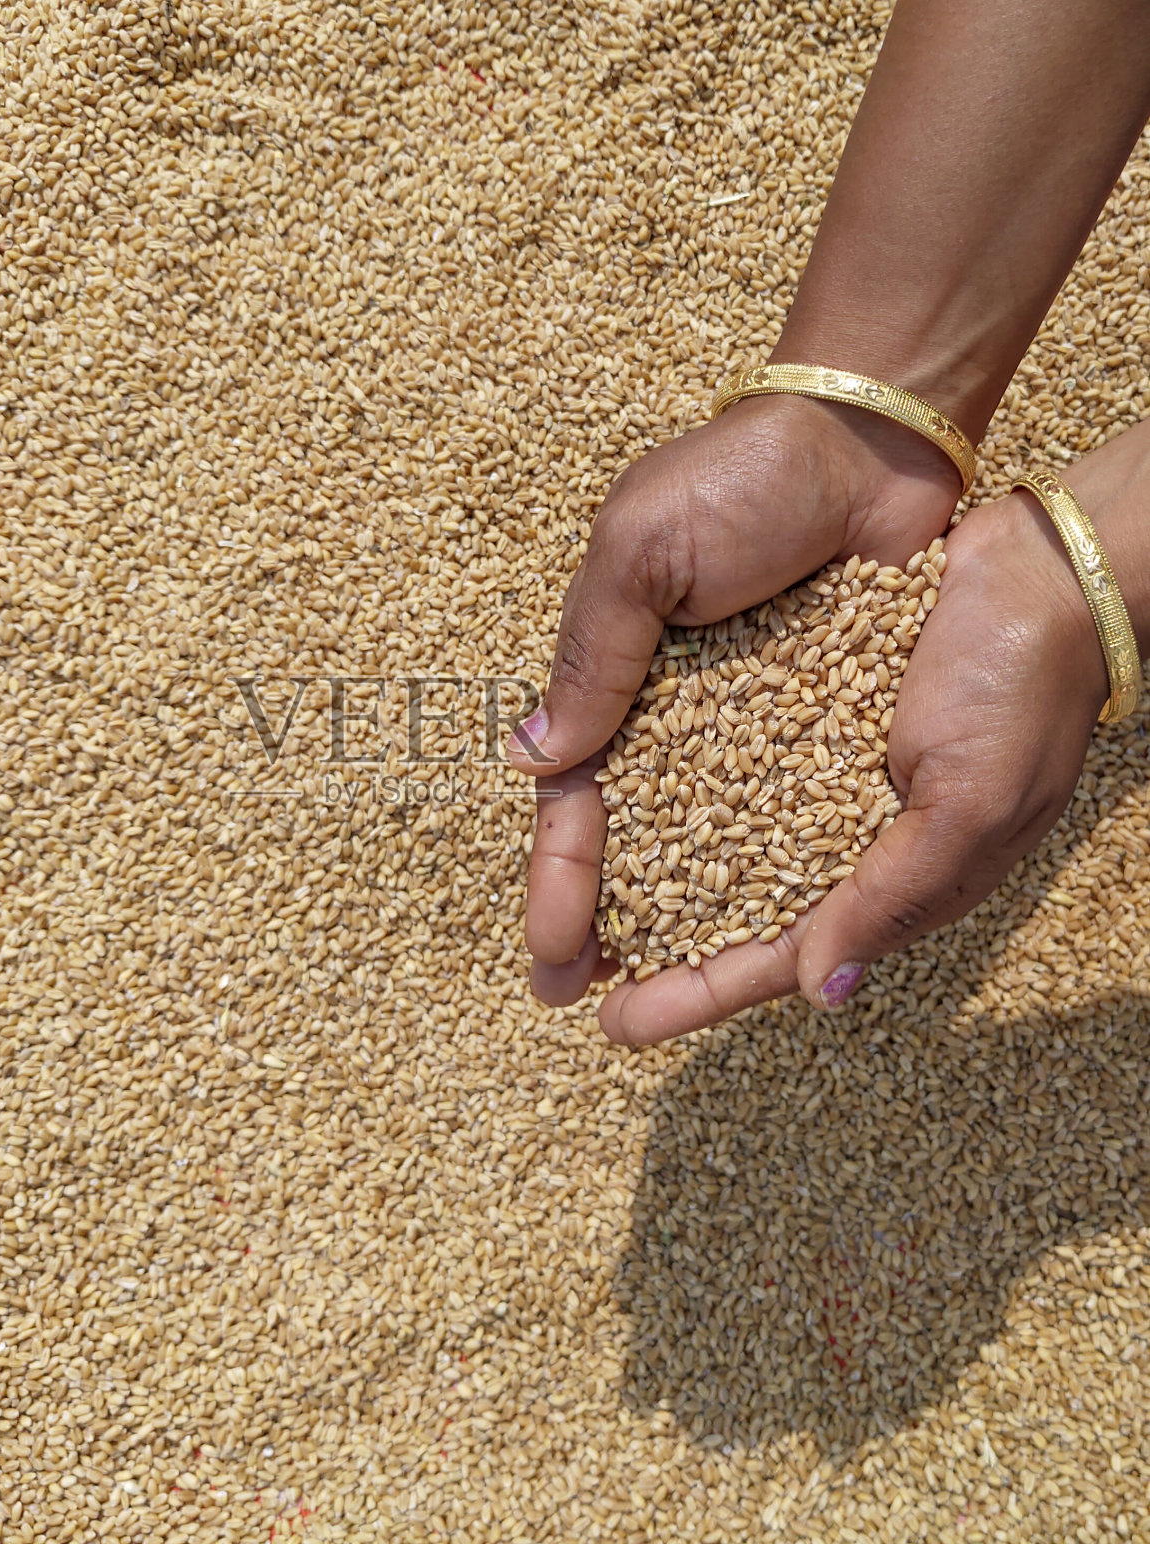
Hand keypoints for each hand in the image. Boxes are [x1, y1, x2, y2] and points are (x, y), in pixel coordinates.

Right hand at [514, 392, 964, 1005]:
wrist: (866, 438)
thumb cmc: (735, 479)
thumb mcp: (635, 555)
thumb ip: (593, 658)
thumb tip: (533, 760)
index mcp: (617, 680)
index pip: (577, 804)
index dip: (560, 883)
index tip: (551, 958)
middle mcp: (678, 721)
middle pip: (637, 845)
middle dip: (607, 924)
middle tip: (586, 1003)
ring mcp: (752, 734)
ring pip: (711, 849)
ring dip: (684, 923)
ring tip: (665, 999)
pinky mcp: (821, 730)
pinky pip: (793, 818)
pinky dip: (773, 877)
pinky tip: (764, 937)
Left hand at [597, 436, 1141, 1045]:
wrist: (1033, 565)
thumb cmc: (1022, 689)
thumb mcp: (969, 805)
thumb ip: (891, 897)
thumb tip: (817, 989)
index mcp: (880, 876)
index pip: (772, 954)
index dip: (695, 993)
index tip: (614, 1025)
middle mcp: (827, 830)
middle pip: (716, 905)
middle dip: (643, 946)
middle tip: (556, 977)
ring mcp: (801, 767)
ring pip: (699, 836)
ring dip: (632, 868)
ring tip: (561, 899)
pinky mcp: (783, 703)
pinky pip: (705, 756)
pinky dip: (654, 782)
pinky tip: (600, 795)